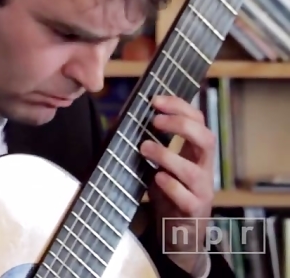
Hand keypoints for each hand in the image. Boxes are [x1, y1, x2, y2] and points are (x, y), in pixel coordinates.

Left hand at [139, 94, 215, 274]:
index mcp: (196, 154)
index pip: (199, 122)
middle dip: (182, 125)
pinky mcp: (193, 211)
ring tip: (145, 147)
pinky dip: (171, 186)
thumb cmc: (169, 195)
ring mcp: (201, 191)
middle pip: (207, 139)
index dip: (181, 107)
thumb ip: (153, 145)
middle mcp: (204, 170)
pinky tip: (156, 178)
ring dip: (168, 155)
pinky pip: (187, 197)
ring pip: (195, 170)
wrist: (179, 234)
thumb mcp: (162, 165)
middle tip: (155, 120)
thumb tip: (127, 119)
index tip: (156, 100)